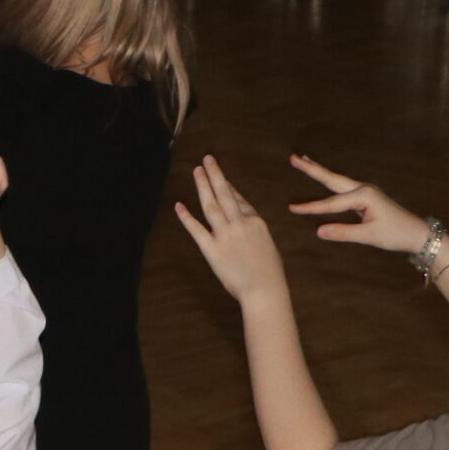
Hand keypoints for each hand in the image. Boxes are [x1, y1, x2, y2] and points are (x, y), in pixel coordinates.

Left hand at [174, 155, 288, 304]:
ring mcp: (225, 235)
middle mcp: (240, 224)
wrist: (265, 290)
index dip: (229, 188)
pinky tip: (179, 205)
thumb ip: (254, 234)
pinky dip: (186, 217)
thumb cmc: (269, 273)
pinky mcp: (212, 249)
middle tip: (207, 160)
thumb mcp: (267, 246)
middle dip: (215, 175)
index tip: (222, 179)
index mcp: (257, 222)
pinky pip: (197, 229)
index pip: (240, 200)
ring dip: (203, 186)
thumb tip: (246, 227)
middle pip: (225, 194)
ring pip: (211, 205)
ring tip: (196, 171)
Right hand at [286, 154, 432, 254]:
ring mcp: (365, 191)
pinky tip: (325, 179)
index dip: (310, 208)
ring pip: (337, 180)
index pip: (331, 204)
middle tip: (293, 158)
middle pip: (332, 178)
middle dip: (312, 169)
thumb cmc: (396, 234)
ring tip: (304, 161)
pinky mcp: (366, 197)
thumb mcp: (369, 236)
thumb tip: (318, 231)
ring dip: (320, 171)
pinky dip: (330, 181)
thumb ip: (343, 233)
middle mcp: (363, 189)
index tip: (291, 208)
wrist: (418, 234)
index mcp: (364, 196)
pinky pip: (343, 187)